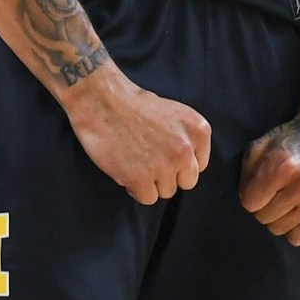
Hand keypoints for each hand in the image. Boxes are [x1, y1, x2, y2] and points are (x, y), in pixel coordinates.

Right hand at [64, 72, 208, 204]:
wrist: (102, 101)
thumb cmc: (133, 105)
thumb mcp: (174, 113)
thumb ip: (186, 138)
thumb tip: (186, 164)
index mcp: (198, 130)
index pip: (198, 165)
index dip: (178, 163)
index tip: (162, 153)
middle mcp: (185, 149)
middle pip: (186, 182)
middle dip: (169, 175)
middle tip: (149, 160)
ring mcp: (164, 165)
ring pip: (167, 191)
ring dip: (151, 182)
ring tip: (135, 161)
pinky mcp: (141, 178)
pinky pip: (148, 198)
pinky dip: (136, 188)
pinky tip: (126, 169)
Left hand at [240, 115, 299, 244]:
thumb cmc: (290, 139)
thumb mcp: (262, 145)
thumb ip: (247, 173)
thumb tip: (245, 201)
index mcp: (282, 166)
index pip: (250, 203)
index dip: (250, 195)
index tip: (258, 187)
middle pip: (264, 218)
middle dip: (263, 206)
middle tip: (272, 193)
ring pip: (280, 229)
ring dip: (277, 217)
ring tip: (285, 199)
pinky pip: (298, 238)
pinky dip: (293, 228)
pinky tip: (296, 211)